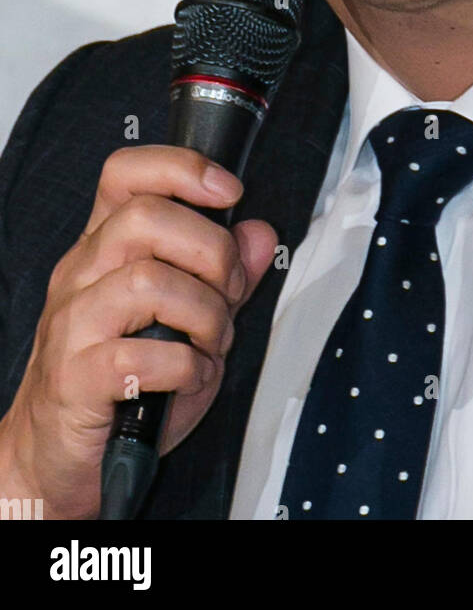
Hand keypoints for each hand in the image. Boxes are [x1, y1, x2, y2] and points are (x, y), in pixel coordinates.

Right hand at [0, 145, 276, 518]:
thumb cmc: (125, 383)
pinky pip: (138, 357)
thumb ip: (223, 276)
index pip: (126, 173)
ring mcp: (73, 323)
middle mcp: (82, 274)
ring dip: (204, 313)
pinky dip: (184, 368)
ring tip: (212, 343)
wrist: (58, 458)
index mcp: (104, 248)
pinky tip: (191, 379)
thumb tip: (259, 234)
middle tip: (230, 293)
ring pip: (147, 281)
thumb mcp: (188, 321)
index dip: (182, 168)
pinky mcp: (74, 378)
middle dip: (211, 251)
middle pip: (145, 217)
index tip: (229, 191)